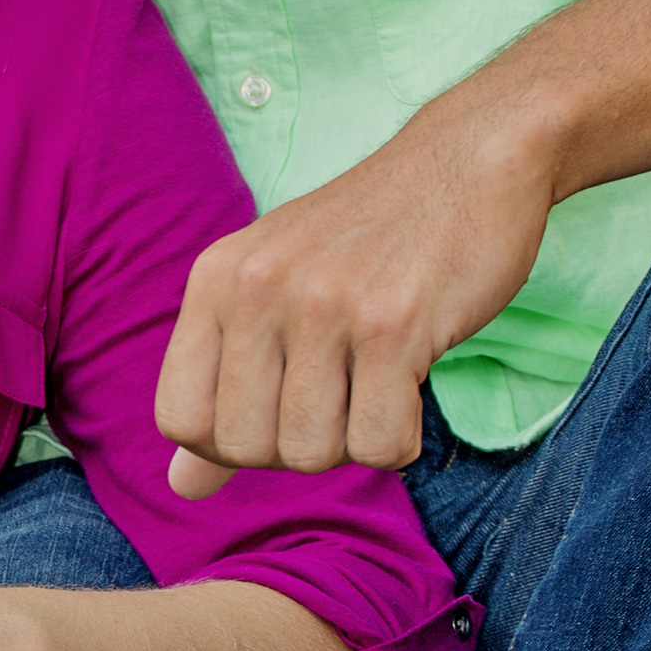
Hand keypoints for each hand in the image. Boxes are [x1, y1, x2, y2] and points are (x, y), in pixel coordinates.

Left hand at [156, 104, 551, 481]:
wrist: (471, 162)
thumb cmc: (372, 239)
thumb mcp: (274, 293)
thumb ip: (223, 388)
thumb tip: (181, 489)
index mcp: (216, 280)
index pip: (179, 419)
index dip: (229, 443)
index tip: (279, 408)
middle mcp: (257, 289)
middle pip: (243, 448)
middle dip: (296, 446)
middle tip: (340, 394)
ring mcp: (323, 305)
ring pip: (309, 453)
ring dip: (353, 442)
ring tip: (376, 383)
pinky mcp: (393, 323)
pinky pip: (378, 445)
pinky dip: (401, 440)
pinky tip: (411, 388)